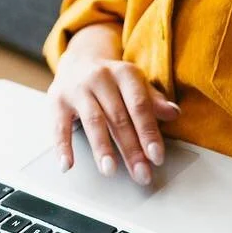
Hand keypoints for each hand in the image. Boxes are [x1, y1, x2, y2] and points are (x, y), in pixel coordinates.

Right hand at [47, 23, 180, 185]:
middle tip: (140, 173)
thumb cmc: (113, 79)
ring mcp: (78, 89)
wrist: (79, 59)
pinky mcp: (57, 101)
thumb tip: (174, 113)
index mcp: (125, 73)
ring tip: (110, 170)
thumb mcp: (135, 83)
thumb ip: (153, 100)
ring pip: (93, 122)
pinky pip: (60, 126)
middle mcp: (102, 78)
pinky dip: (63, 147)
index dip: (149, 132)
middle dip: (131, 149)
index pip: (140, 106)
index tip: (156, 157)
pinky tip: (67, 165)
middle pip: (119, 118)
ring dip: (102, 148)